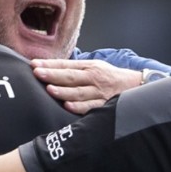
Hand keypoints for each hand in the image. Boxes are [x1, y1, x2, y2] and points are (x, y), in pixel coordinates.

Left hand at [31, 58, 146, 114]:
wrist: (137, 85)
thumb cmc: (110, 77)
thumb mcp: (94, 67)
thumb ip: (75, 68)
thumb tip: (50, 67)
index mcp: (89, 67)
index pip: (66, 65)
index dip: (50, 64)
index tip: (34, 64)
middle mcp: (93, 78)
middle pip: (70, 76)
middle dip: (53, 74)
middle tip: (37, 73)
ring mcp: (99, 92)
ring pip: (78, 92)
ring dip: (63, 91)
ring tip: (50, 89)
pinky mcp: (104, 105)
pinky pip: (90, 107)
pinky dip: (78, 107)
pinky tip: (67, 106)